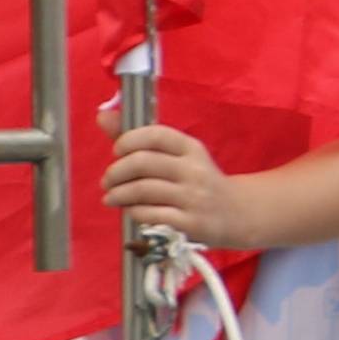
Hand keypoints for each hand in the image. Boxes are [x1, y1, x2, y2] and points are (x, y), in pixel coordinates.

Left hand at [100, 121, 237, 248]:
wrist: (236, 213)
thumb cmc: (197, 182)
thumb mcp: (178, 157)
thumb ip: (139, 139)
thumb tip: (102, 116)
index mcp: (191, 148)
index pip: (156, 135)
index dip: (129, 140)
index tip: (117, 151)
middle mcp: (194, 170)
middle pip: (143, 162)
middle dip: (116, 172)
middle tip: (107, 181)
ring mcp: (193, 197)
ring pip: (142, 190)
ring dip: (118, 194)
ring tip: (111, 197)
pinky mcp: (190, 223)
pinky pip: (150, 214)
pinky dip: (133, 212)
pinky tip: (130, 210)